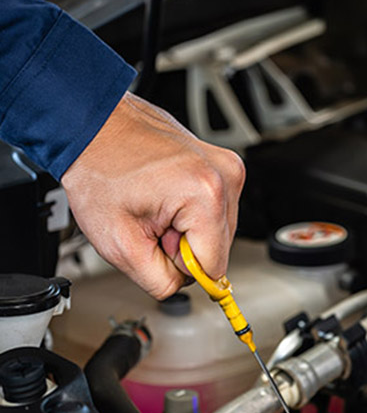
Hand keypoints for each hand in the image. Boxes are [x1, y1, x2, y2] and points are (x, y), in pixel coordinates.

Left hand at [61, 91, 244, 298]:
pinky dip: (192, 212)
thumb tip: (184, 285)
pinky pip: (216, 209)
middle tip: (152, 224)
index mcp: (206, 196)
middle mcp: (225, 177)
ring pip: (218, 230)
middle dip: (183, 247)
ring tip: (158, 206)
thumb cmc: (99, 170)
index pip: (214, 267)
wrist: (93, 128)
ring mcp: (227, 167)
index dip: (181, 267)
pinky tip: (167, 196)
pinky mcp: (223, 164)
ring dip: (188, 229)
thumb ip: (160, 282)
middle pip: (219, 248)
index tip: (159, 249)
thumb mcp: (120, 246)